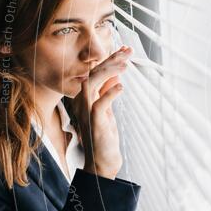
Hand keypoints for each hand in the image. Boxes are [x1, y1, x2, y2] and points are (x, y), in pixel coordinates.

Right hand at [73, 45, 130, 179]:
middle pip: (93, 73)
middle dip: (111, 59)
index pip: (96, 72)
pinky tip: (121, 87)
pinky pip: (99, 104)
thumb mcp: (107, 110)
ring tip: (125, 64)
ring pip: (92, 83)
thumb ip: (108, 93)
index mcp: (85, 97)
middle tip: (128, 50)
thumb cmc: (104, 136)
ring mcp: (86, 112)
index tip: (124, 49)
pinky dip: (110, 94)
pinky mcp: (94, 122)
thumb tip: (116, 76)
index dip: (109, 59)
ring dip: (109, 71)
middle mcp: (82, 102)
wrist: (102, 161)